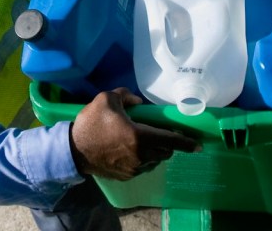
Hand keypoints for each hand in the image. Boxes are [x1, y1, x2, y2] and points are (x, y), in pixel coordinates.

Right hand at [70, 88, 200, 180]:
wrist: (72, 150)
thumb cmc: (90, 123)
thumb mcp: (107, 99)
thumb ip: (126, 96)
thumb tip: (139, 103)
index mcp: (139, 136)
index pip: (171, 140)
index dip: (187, 143)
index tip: (199, 146)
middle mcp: (140, 155)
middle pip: (165, 152)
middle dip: (168, 144)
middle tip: (165, 135)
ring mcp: (133, 168)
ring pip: (155, 161)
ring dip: (156, 152)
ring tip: (147, 142)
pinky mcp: (125, 176)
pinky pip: (142, 167)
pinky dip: (144, 159)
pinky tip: (133, 151)